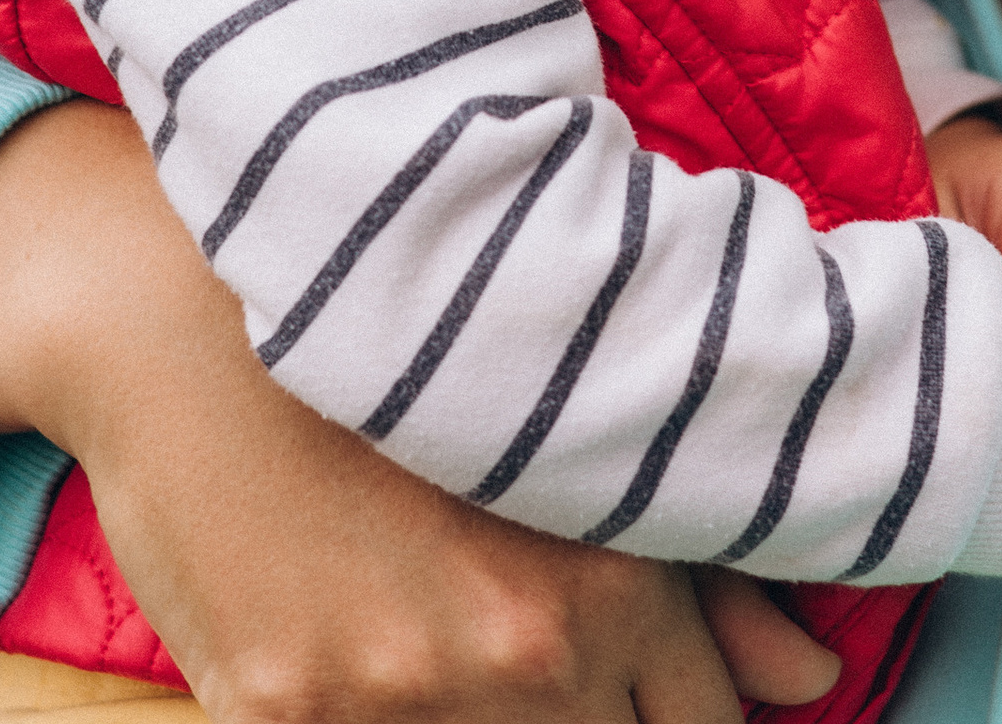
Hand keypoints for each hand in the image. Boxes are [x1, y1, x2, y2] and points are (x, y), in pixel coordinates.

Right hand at [0, 101, 839, 718]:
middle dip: (599, 714)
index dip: (692, 706)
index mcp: (606, 579)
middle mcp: (515, 654)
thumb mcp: (559, 435)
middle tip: (546, 650)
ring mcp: (390, 702)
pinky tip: (373, 652)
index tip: (653, 682)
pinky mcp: (277, 721)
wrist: (184, 317)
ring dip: (493, 718)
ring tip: (456, 631)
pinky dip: (385, 721)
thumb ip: (706, 574)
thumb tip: (817, 678)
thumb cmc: (393, 358)